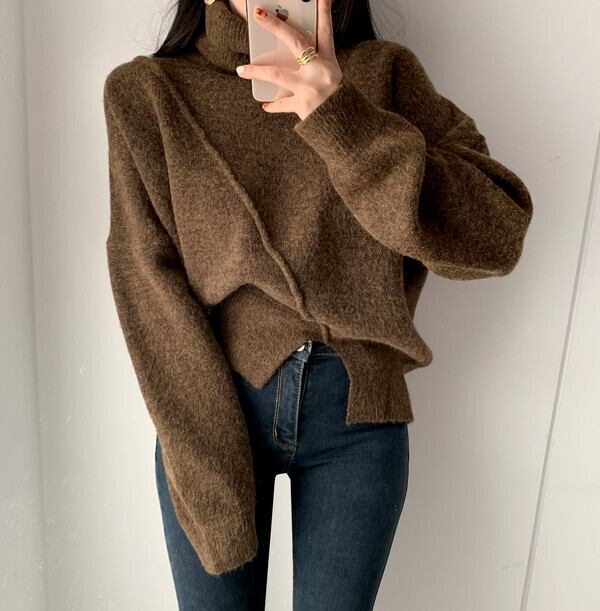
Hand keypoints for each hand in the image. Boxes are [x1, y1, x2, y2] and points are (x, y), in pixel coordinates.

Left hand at [235, 0, 342, 119]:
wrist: (344, 127)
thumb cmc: (337, 102)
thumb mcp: (332, 78)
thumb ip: (314, 65)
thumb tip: (289, 56)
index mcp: (329, 62)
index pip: (326, 31)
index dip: (323, 11)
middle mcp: (320, 71)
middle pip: (296, 42)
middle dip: (276, 26)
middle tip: (259, 14)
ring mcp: (311, 88)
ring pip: (277, 73)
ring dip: (257, 70)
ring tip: (241, 69)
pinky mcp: (304, 105)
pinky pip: (282, 103)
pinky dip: (273, 105)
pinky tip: (265, 105)